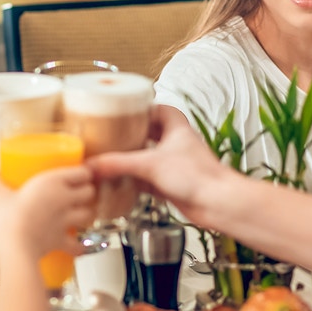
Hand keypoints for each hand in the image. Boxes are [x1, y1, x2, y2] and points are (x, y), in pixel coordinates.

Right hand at [0, 166, 94, 259]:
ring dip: (86, 214)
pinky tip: (78, 246)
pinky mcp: (62, 240)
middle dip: (86, 191)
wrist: (15, 247)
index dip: (83, 172)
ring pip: (89, 214)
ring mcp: (65, 220)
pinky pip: (77, 245)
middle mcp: (64, 199)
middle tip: (79, 191)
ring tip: (80, 213)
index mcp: (52, 182)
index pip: (80, 172)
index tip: (79, 172)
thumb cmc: (9, 219)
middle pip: (89, 191)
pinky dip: (79, 246)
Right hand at [86, 106, 230, 228]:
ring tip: (108, 157)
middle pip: (145, 132)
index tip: (115, 111)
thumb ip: (118, 164)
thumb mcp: (150, 164)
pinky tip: (119, 182)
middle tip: (107, 135)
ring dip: (129, 159)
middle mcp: (174, 141)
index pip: (151, 108)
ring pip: (145, 155)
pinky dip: (133, 180)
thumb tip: (93, 164)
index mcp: (174, 124)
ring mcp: (172, 162)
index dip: (134, 109)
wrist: (218, 203)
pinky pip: (145, 178)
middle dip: (127, 135)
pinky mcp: (169, 182)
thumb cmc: (200, 176)